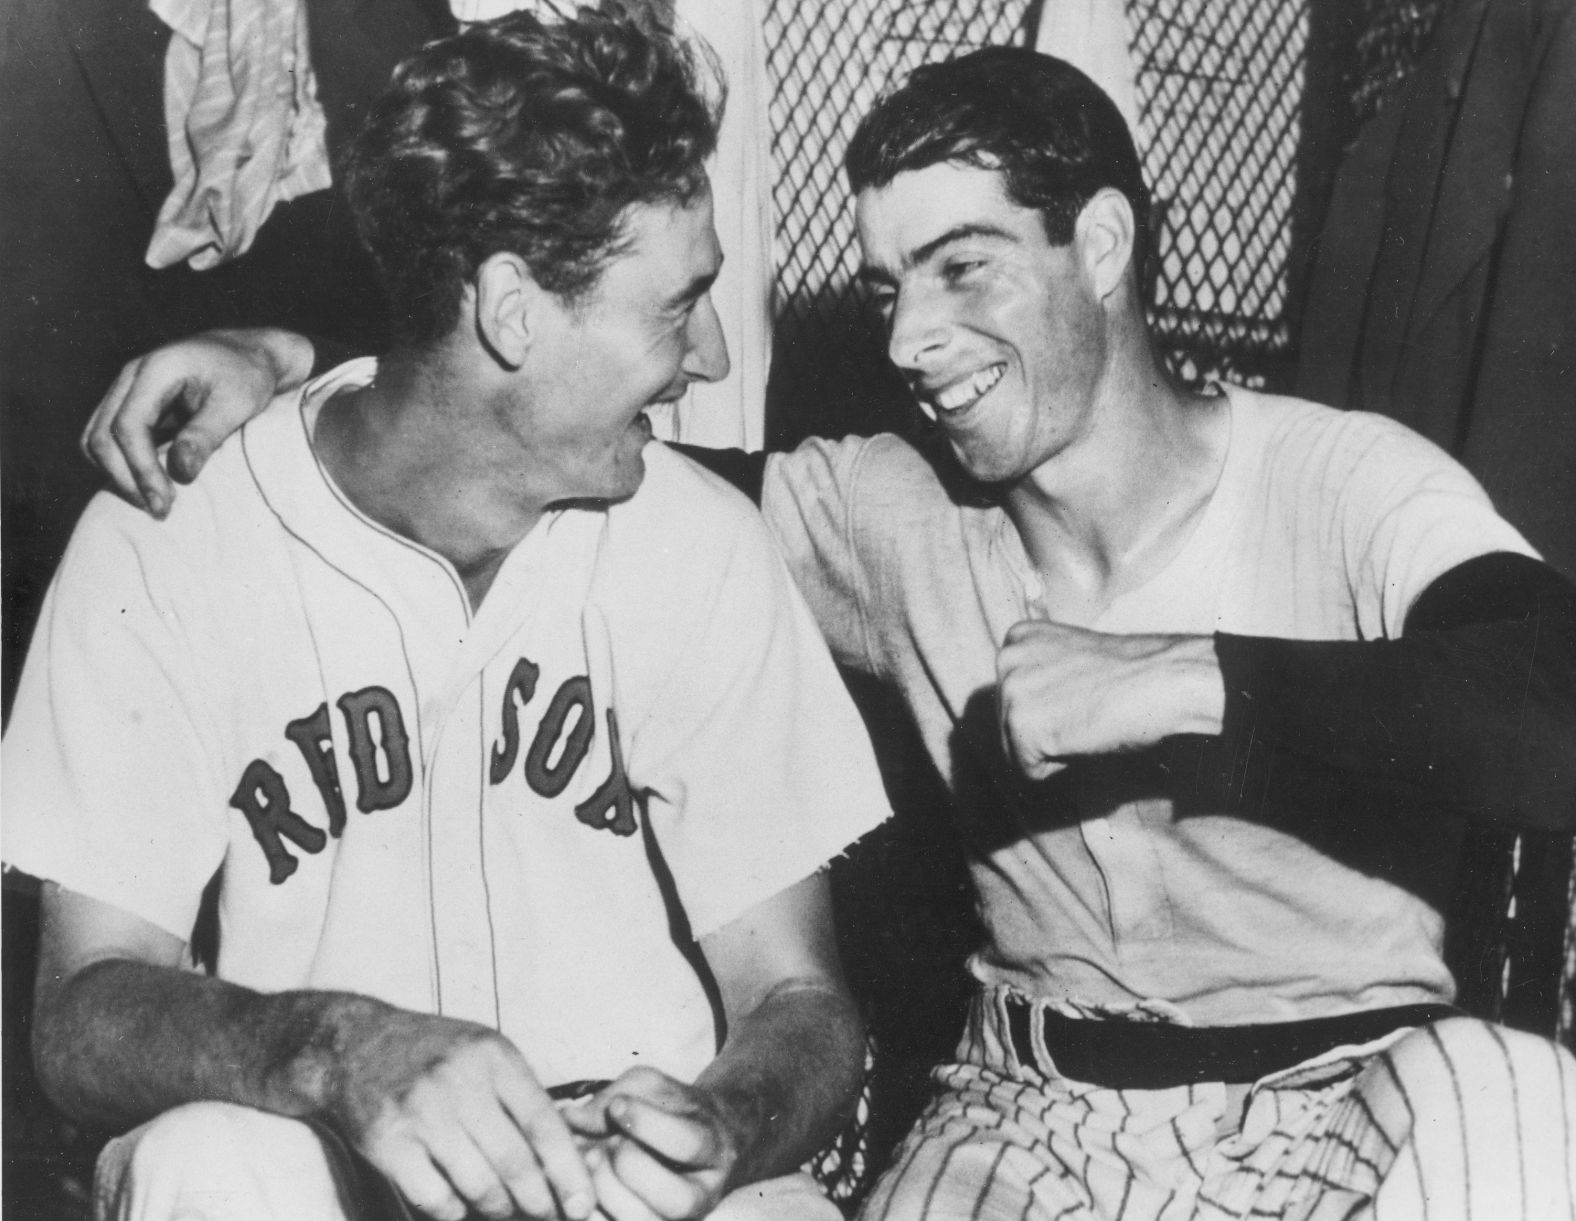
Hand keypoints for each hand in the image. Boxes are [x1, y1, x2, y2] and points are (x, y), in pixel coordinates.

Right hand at [80, 328, 312, 517]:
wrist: (250, 356)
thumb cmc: (248, 377)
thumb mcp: (238, 403)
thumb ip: (207, 434)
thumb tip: (179, 472)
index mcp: (157, 369)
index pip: (128, 425)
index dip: (140, 468)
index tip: (164, 502)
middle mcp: (132, 377)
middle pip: (101, 435)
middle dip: (125, 478)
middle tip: (161, 511)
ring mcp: (127, 391)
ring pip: (96, 439)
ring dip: (118, 475)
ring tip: (155, 503)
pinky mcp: (132, 406)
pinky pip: (110, 440)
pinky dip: (123, 466)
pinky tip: (153, 486)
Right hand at [323, 1005, 594, 1220]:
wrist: (355, 1045)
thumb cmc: (436, 1054)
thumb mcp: (485, 1054)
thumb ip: (522, 1096)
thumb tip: (566, 1161)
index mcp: (493, 1056)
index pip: (544, 1125)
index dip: (569, 1172)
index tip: (584, 1204)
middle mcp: (458, 1080)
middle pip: (515, 1163)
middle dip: (539, 1201)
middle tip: (548, 1216)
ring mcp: (420, 1112)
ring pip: (479, 1186)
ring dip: (499, 1209)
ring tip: (504, 1209)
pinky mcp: (386, 1142)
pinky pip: (436, 1198)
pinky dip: (455, 1211)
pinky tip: (459, 1203)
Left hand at [562, 1067, 739, 1220]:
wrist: (693, 1142)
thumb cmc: (671, 1110)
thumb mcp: (654, 1088)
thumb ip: (620, 1094)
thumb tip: (572, 1119)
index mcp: (714, 1149)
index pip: (687, 1144)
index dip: (647, 1124)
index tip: (617, 1106)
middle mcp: (703, 1195)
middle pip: (674, 1198)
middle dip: (630, 1165)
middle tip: (608, 1141)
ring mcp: (678, 1220)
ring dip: (608, 1190)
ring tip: (593, 1159)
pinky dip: (595, 1212)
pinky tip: (582, 1184)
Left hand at [996, 619, 1224, 779]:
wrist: (1163, 681)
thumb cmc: (1133, 676)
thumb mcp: (1073, 662)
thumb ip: (1044, 678)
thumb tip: (1036, 710)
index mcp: (1018, 638)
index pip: (1016, 699)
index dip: (1054, 711)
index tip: (1085, 697)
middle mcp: (1006, 658)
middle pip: (1010, 727)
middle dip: (1049, 732)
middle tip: (1090, 712)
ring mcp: (1010, 691)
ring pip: (1017, 751)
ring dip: (1055, 749)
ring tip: (1088, 722)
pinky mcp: (1020, 725)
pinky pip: (1030, 772)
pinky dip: (1060, 767)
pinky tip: (1086, 736)